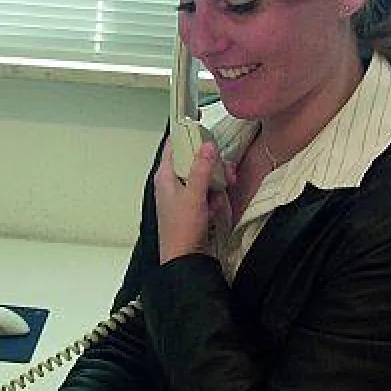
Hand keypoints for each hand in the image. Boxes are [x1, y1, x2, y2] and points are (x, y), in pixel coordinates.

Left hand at [155, 139, 233, 262]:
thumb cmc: (182, 229)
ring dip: (215, 185)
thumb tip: (207, 145)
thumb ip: (201, 169)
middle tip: (226, 172)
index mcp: (165, 176)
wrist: (185, 259)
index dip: (187, 137)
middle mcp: (171, 184)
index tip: (203, 131)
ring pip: (203, 178)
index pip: (173, 147)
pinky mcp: (192, 208)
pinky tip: (214, 209)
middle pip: (193, 162)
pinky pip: (206, 194)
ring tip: (220, 195)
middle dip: (212, 166)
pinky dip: (213, 199)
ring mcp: (182, 196)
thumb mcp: (194, 195)